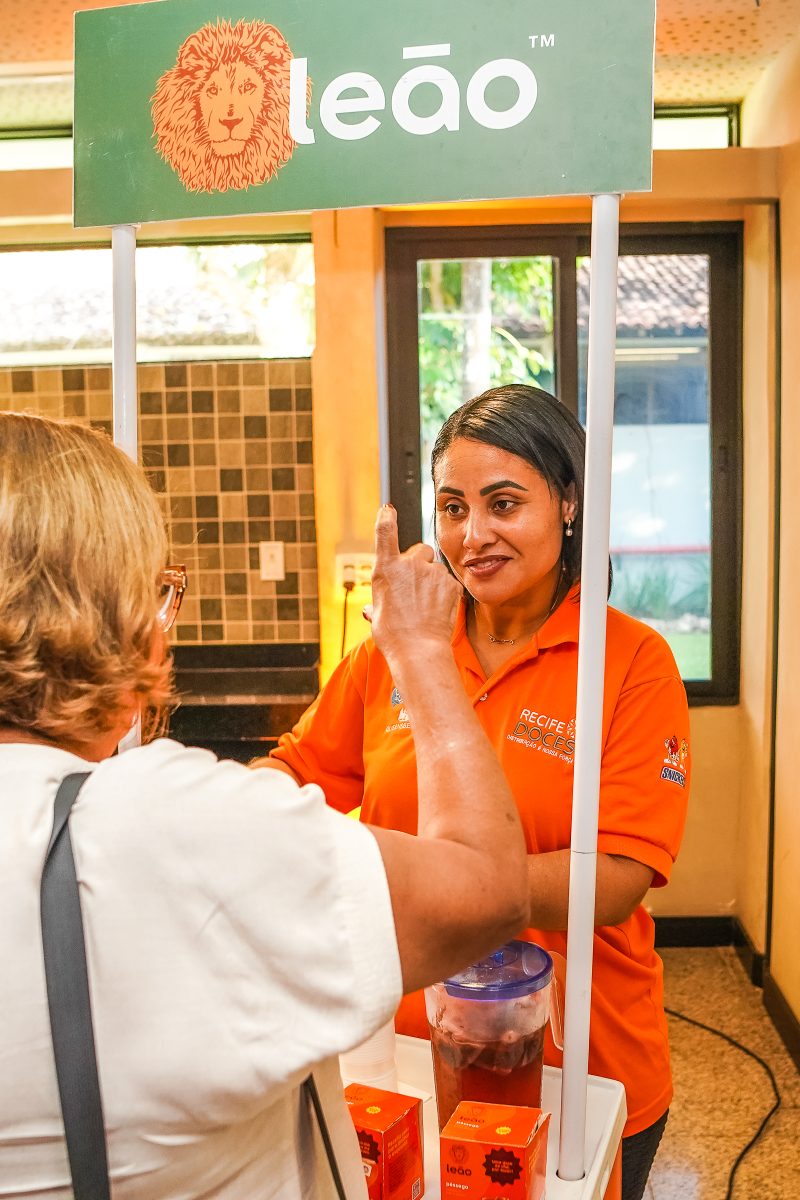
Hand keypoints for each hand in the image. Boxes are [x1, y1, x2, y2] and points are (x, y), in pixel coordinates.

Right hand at [369, 505, 460, 659]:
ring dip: (432, 581)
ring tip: (425, 606)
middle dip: (419, 563)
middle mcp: (410, 564)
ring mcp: (432, 572)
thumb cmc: (393, 635)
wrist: (418, 649)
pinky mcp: (451, 583)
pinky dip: (444, 593)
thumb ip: (376, 605)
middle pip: (420, 551)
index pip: (385, 534)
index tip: (388, 509)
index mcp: (386, 569)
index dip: (386, 519)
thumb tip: (368, 610)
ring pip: (436, 569)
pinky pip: (448, 583)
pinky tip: (437, 610)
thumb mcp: (377, 616)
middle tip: (414, 588)